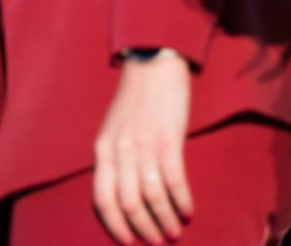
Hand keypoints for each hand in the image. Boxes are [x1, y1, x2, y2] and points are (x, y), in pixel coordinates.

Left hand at [93, 54, 194, 243]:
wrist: (153, 63)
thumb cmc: (135, 99)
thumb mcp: (113, 129)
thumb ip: (114, 158)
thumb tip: (123, 195)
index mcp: (102, 149)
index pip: (102, 199)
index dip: (114, 226)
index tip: (127, 242)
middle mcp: (119, 150)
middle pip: (128, 204)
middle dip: (143, 229)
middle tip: (157, 241)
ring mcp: (144, 145)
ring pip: (152, 197)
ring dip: (165, 220)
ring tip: (174, 232)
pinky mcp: (169, 140)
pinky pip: (174, 180)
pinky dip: (182, 200)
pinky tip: (188, 211)